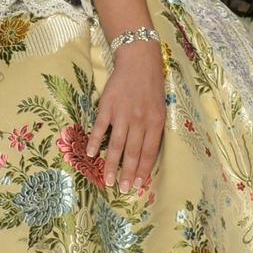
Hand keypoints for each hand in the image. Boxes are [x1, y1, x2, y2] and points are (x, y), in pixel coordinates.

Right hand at [90, 41, 165, 192]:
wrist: (139, 62)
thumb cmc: (151, 87)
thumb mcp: (160, 109)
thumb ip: (154, 130)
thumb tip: (147, 154)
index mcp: (155, 123)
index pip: (149, 152)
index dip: (144, 170)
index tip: (139, 185)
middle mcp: (140, 121)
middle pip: (133, 153)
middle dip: (128, 174)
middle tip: (124, 190)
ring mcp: (122, 114)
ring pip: (117, 145)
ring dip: (112, 165)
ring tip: (108, 181)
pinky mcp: (107, 107)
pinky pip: (100, 128)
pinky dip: (96, 142)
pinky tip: (92, 154)